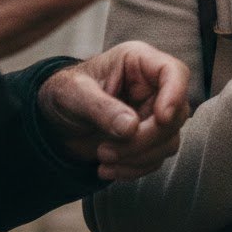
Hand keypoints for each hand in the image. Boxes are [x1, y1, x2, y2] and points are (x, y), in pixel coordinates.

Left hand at [36, 41, 190, 181]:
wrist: (55, 120)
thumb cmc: (65, 93)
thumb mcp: (75, 94)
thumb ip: (102, 108)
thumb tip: (131, 128)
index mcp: (138, 62)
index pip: (174, 71)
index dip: (174, 94)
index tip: (161, 118)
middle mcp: (152, 86)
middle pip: (176, 113)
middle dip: (145, 139)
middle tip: (106, 150)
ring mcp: (153, 114)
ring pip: (169, 140)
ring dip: (137, 157)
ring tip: (102, 158)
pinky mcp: (149, 139)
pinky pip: (156, 159)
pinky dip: (133, 169)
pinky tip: (107, 168)